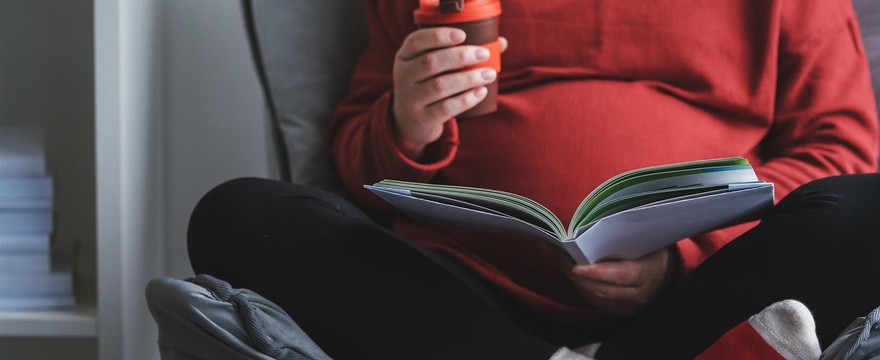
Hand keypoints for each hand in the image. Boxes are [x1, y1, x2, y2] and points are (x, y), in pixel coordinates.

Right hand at [392, 27, 507, 158]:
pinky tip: (481, 92)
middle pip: (430, 62)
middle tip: (484, 54)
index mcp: (405, 57)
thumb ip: (460, 52)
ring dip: (468, 78)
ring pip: (440, 86)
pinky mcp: (422, 118)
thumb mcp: (433, 68)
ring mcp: (411, 99)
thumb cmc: (428, 85)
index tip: (463, 35)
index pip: (416, 41)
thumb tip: (500, 43)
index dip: (439, 36)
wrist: (409, 122)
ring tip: (489, 74)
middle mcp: (403, 76)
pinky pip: (446, 108)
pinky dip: (466, 99)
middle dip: (460, 56)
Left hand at [566, 247, 678, 316]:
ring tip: (558, 258)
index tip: (577, 266)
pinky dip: (578, 284)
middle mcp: (638, 295)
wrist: (665, 274)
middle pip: (601, 288)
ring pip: (593, 295)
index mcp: (649, 274)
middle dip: (577, 273)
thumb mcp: (647, 240)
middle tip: (558, 254)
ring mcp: (627, 306)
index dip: (597, 272)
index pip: (621, 276)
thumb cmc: (652, 250)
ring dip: (573, 278)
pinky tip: (568, 269)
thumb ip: (627, 236)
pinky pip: (592, 299)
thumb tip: (593, 225)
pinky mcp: (616, 310)